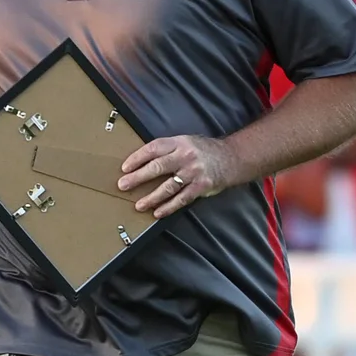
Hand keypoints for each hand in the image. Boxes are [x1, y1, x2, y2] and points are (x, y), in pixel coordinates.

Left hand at [118, 134, 238, 217]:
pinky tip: (157, 212)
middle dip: (138, 177)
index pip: (153, 149)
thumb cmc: (203, 151)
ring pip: (168, 186)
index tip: (124, 168)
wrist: (231, 158)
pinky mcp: (201, 186)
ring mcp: (194, 172)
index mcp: (179, 143)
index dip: (137, 158)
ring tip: (139, 205)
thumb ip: (167, 150)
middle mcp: (185, 156)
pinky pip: (181, 199)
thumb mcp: (185, 142)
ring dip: (151, 197)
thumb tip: (141, 162)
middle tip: (123, 185)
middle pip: (157, 167)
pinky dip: (168, 207)